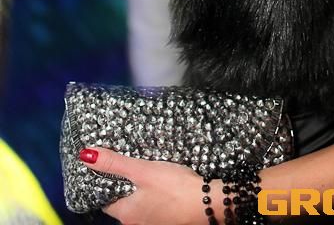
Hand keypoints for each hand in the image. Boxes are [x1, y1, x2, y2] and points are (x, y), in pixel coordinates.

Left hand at [79, 147, 217, 224]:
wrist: (208, 203)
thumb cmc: (174, 188)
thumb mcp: (142, 171)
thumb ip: (114, 163)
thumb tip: (85, 155)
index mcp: (125, 214)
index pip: (103, 198)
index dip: (103, 181)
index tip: (106, 163)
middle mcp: (135, 223)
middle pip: (121, 200)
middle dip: (122, 182)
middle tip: (126, 160)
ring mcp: (152, 222)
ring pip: (137, 202)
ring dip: (139, 187)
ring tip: (143, 165)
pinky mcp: (167, 219)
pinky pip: (152, 204)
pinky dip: (152, 192)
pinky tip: (160, 179)